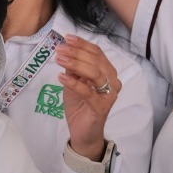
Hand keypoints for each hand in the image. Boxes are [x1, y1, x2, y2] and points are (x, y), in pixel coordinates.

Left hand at [55, 36, 117, 161]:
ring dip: (75, 64)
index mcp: (108, 73)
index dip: (83, 45)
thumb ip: (73, 70)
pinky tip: (61, 77)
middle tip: (59, 49)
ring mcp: (109, 95)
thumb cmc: (80, 107)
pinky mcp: (102, 107)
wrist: (83, 133)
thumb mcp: (74, 83)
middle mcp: (113, 82)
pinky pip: (88, 92)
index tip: (67, 38)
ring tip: (59, 59)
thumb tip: (66, 52)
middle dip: (76, 53)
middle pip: (96, 61)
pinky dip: (74, 83)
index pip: (97, 53)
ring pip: (94, 74)